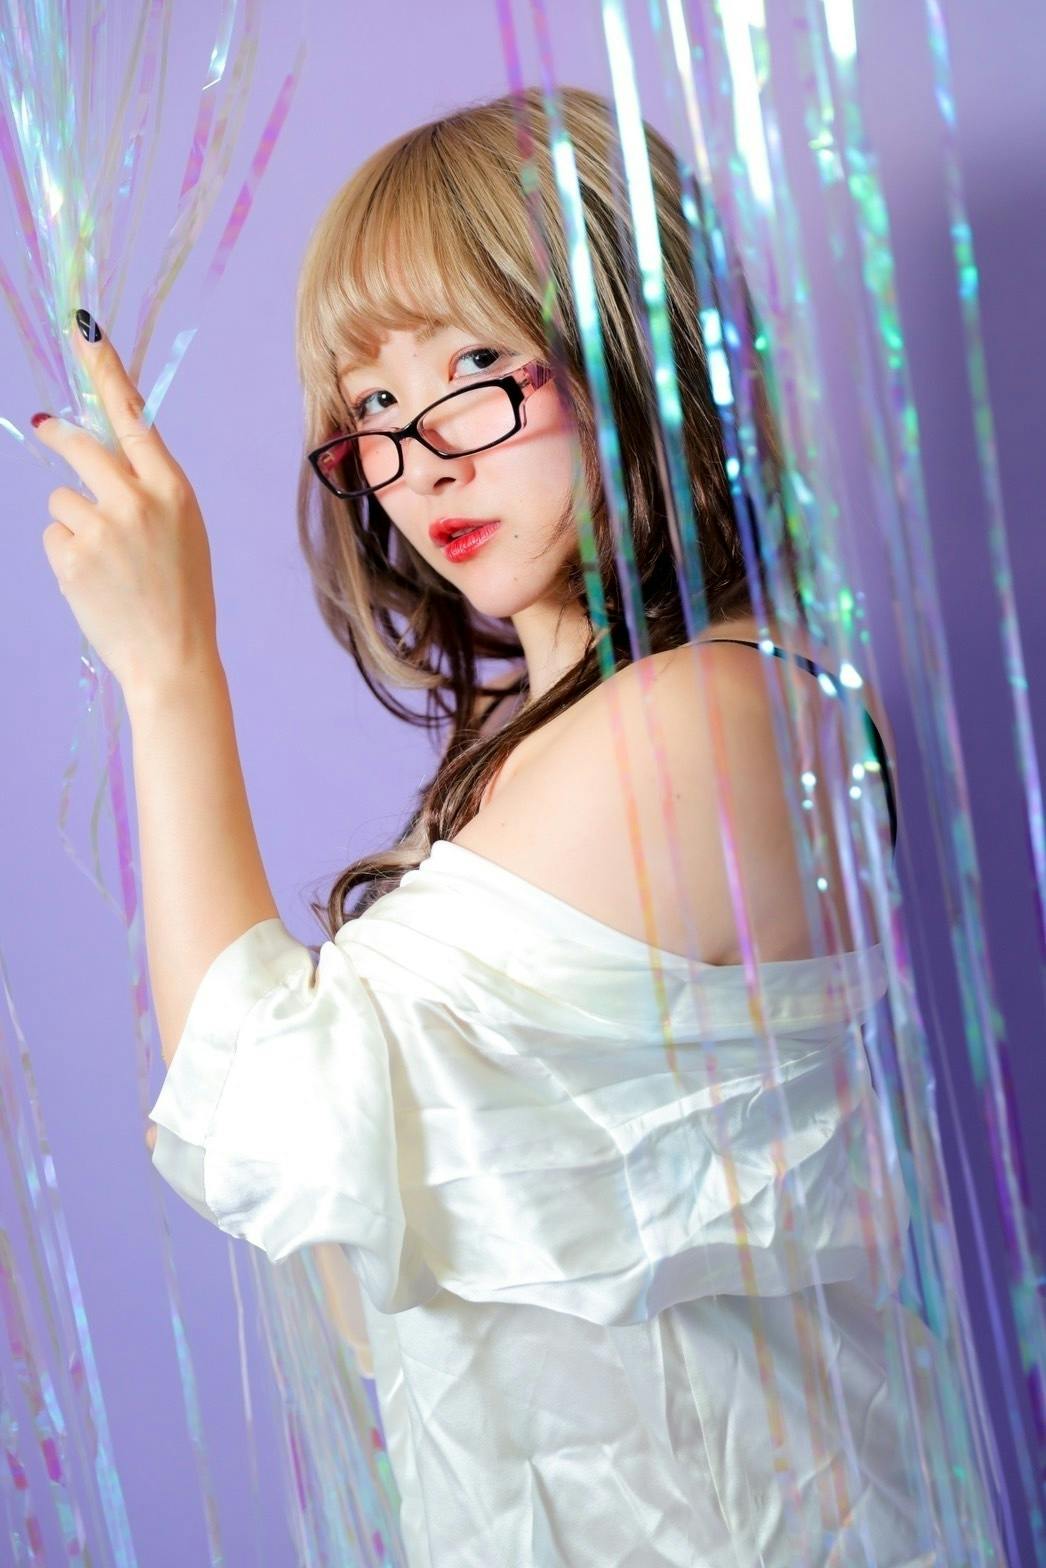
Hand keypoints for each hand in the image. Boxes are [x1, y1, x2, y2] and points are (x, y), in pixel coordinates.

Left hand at [37, 312, 219, 696]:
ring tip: (106, 563)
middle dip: (60, 436)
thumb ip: (149, 488)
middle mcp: (137, 499)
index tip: (83, 330)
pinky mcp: (71, 556)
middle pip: (79, 444)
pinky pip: (53, 534)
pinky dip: (66, 554)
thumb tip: (99, 452)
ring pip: (62, 498)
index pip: (133, 415)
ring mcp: (101, 527)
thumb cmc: (183, 594)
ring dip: (74, 522)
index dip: (106, 369)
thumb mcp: (184, 530)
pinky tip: (94, 581)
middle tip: (45, 426)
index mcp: (174, 489)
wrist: (173, 658)